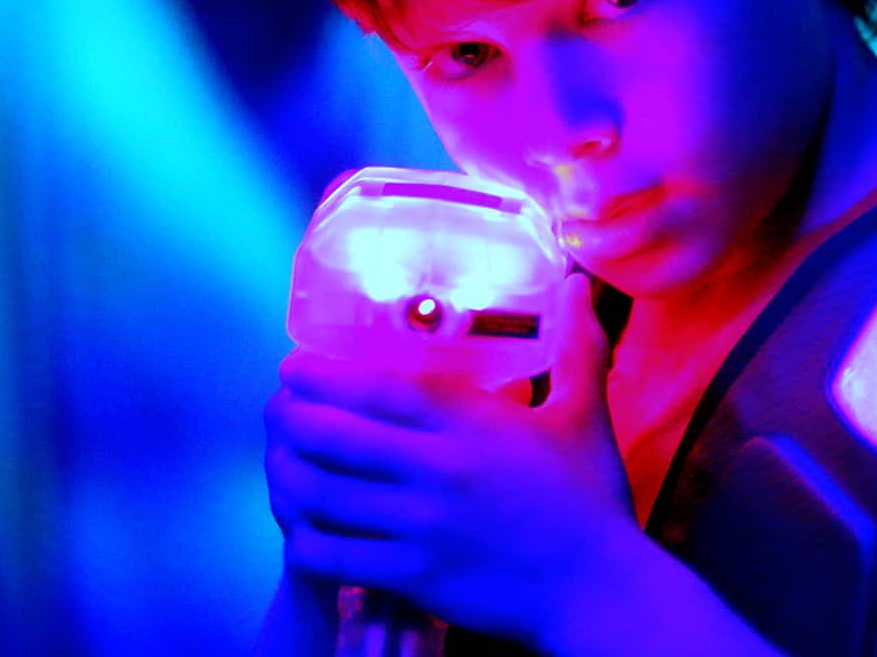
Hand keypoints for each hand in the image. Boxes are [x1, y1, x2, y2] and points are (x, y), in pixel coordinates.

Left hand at [262, 272, 635, 644]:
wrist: (599, 590)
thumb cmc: (589, 500)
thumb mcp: (584, 416)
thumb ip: (577, 348)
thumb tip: (579, 285)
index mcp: (470, 420)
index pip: (375, 384)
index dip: (320, 373)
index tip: (293, 365)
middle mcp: (437, 467)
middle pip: (332, 433)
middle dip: (288, 418)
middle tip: (277, 412)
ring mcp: (421, 525)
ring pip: (321, 494)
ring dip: (286, 475)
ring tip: (277, 464)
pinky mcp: (414, 576)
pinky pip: (333, 555)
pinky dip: (302, 539)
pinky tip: (298, 529)